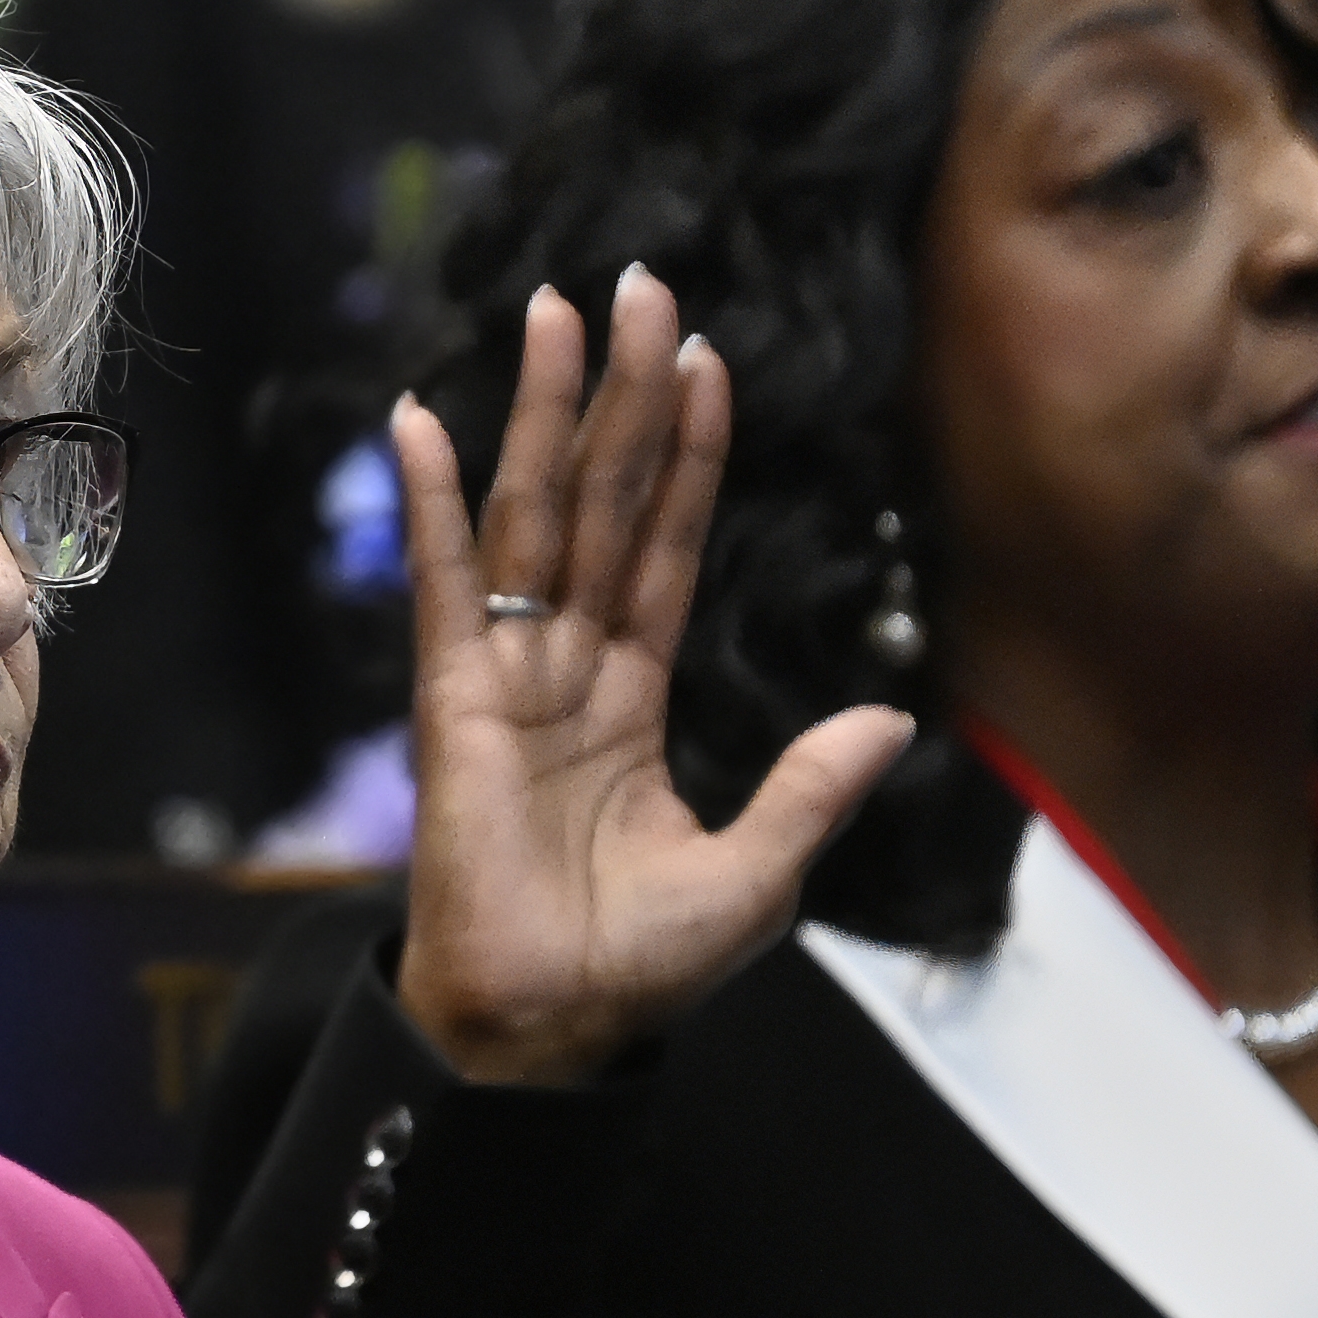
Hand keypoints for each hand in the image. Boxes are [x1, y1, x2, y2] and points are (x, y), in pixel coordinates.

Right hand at [393, 272, 913, 1083]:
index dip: (688, 455)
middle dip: (622, 394)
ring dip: (546, 413)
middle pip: (603, 503)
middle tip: (639, 284)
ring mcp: (508, 680)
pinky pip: (445, 586)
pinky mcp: (454, 704)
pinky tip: (422, 420)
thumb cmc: (634, 970)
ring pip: (537, 519)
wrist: (546, 1033)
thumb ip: (813, 788)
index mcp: (632, 701)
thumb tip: (894, 716)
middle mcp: (568, 672)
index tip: (706, 360)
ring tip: (557, 312)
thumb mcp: (758, 875)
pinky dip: (431, 504)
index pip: (666, 548)